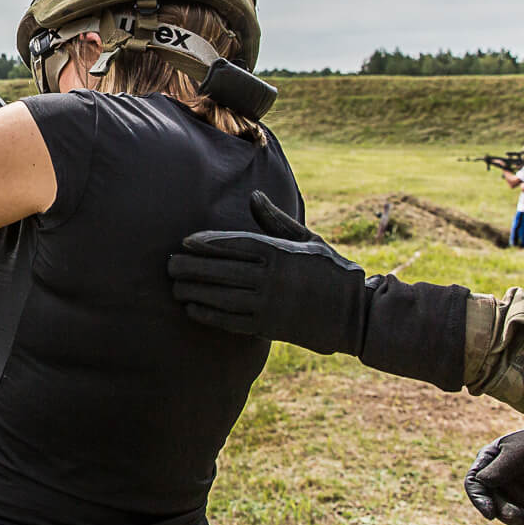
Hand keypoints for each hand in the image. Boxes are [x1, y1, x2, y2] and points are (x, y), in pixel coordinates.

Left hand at [167, 192, 367, 354]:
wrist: (354, 314)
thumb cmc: (329, 269)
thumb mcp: (307, 239)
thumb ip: (276, 221)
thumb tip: (253, 196)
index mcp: (279, 254)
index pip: (235, 245)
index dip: (207, 243)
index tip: (186, 241)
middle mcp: (271, 279)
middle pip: (222, 271)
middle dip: (191, 267)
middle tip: (168, 263)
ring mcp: (268, 305)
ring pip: (221, 297)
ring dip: (194, 291)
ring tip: (174, 285)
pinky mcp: (267, 328)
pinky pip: (230, 321)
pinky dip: (208, 314)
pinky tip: (191, 307)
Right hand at [463, 424, 523, 524]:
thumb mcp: (519, 453)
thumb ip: (500, 468)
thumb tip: (481, 482)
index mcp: (487, 460)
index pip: (474, 483)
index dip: (479, 500)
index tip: (490, 515)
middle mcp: (495, 475)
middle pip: (492, 502)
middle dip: (506, 512)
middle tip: (522, 517)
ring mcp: (510, 488)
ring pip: (505, 512)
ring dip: (518, 519)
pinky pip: (520, 515)